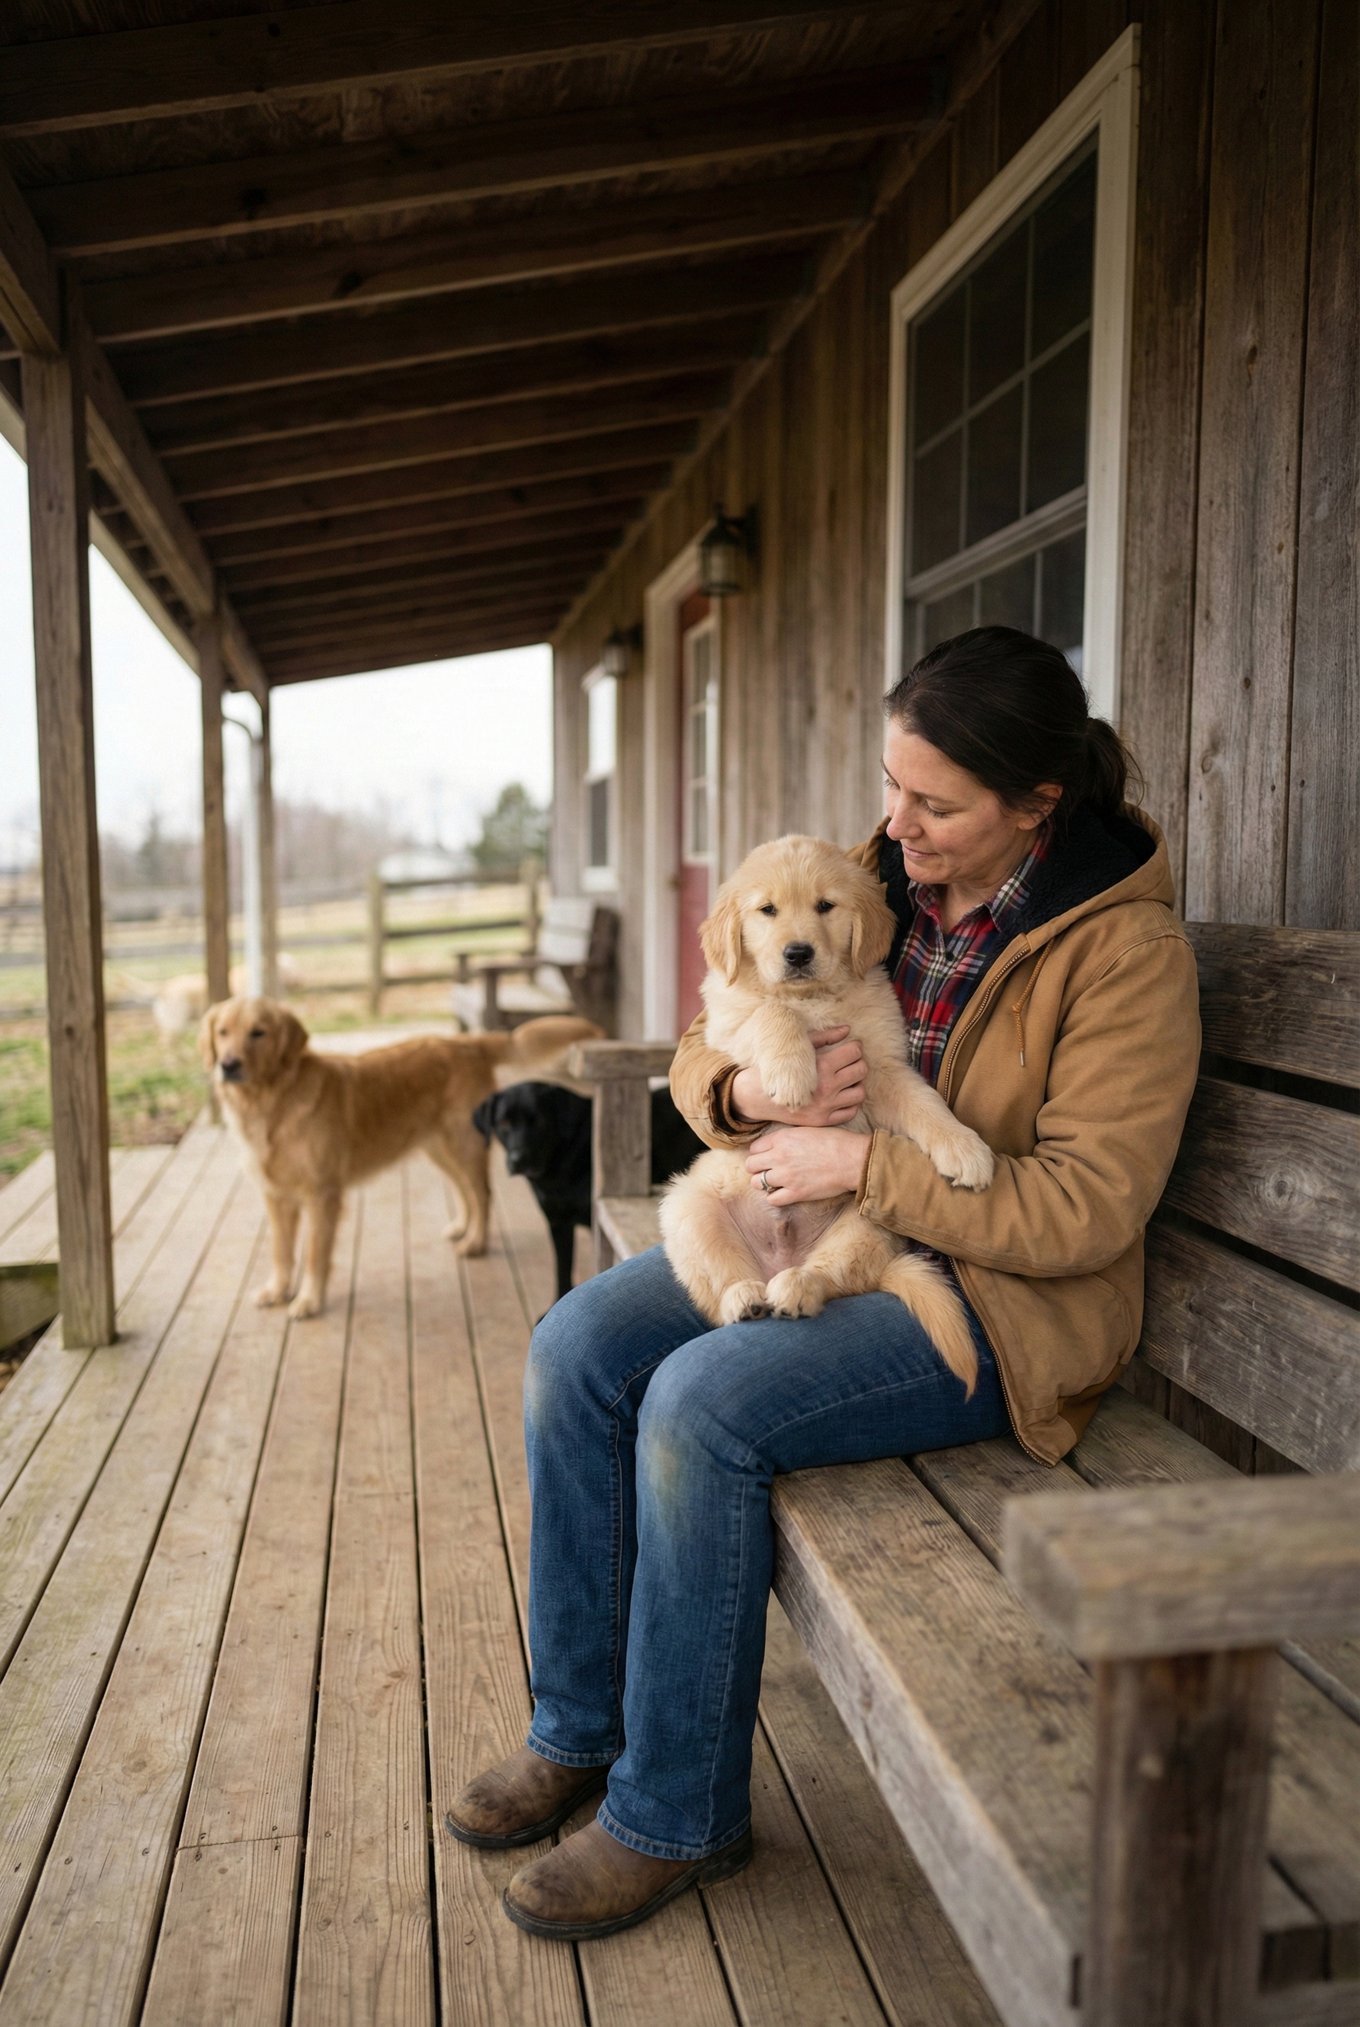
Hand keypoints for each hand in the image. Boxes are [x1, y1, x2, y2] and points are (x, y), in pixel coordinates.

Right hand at [731, 1026, 866, 1126]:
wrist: (755, 1096)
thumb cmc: (776, 1067)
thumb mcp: (798, 1047)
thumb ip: (825, 1037)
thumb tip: (847, 1029)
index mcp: (821, 1067)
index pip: (854, 1052)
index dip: (855, 1046)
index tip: (851, 1046)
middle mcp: (826, 1088)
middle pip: (861, 1071)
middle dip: (858, 1062)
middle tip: (850, 1061)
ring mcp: (825, 1107)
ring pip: (860, 1093)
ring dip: (856, 1083)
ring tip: (846, 1078)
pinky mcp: (822, 1121)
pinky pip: (850, 1112)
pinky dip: (850, 1102)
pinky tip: (840, 1094)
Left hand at [746, 1127, 869, 1203]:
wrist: (853, 1159)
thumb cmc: (835, 1142)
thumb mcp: (806, 1130)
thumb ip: (787, 1137)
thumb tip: (775, 1145)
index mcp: (782, 1138)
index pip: (754, 1148)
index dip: (760, 1153)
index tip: (767, 1156)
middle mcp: (780, 1157)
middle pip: (751, 1165)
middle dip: (757, 1168)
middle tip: (768, 1170)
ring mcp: (786, 1176)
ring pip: (757, 1183)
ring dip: (764, 1183)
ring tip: (775, 1182)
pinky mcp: (796, 1193)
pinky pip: (772, 1199)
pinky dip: (775, 1197)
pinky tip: (784, 1192)